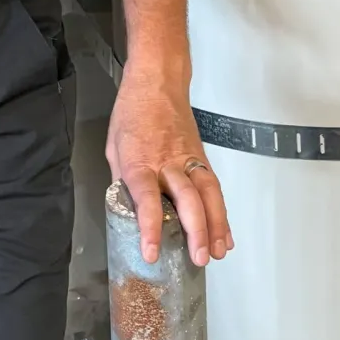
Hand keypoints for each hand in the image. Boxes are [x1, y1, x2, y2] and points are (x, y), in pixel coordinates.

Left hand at [107, 67, 232, 267]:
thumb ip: (123, 181)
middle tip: (198, 258)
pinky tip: (224, 233)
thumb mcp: (115, 147)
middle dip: (195, 230)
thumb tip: (129, 211)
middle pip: (186, 198)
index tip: (152, 253)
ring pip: (208, 193)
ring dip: (215, 225)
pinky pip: (214, 186)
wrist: (157, 80)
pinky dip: (221, 212)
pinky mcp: (201, 156)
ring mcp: (188, 158)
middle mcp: (166, 161)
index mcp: (139, 161)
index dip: (149, 227)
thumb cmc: (132, 112)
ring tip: (217, 252)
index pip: (146, 198)